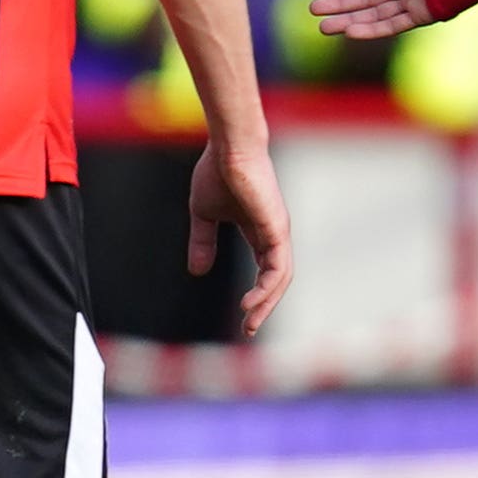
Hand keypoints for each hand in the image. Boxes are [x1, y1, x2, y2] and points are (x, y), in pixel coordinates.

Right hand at [188, 138, 292, 334]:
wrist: (228, 148)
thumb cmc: (217, 172)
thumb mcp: (204, 214)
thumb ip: (203, 241)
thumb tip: (196, 272)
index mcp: (259, 230)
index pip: (265, 270)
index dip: (257, 294)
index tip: (243, 315)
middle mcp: (274, 234)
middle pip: (276, 279)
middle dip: (264, 306)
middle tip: (249, 329)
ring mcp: (278, 231)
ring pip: (280, 278)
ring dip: (266, 303)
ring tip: (250, 321)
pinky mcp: (278, 229)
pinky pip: (278, 268)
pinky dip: (267, 289)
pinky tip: (251, 302)